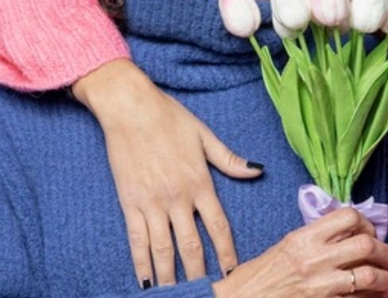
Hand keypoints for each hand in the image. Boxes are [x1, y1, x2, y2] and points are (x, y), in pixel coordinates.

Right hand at [71, 59, 263, 287]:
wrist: (130, 108)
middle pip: (191, 245)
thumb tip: (258, 170)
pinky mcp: (129, 202)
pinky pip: (136, 239)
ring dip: (170, 275)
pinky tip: (145, 279)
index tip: (232, 271)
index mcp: (200, 182)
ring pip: (163, 248)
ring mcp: (152, 202)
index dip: (226, 252)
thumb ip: (230, 159)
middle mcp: (177, 197)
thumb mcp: (205, 135)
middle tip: (205, 292)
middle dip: (199, 272)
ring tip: (176, 294)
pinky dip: (141, 262)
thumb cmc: (169, 118)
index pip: (218, 226)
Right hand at [212, 207, 387, 297]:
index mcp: (304, 238)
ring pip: (370, 276)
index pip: (348, 217)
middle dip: (385, 251)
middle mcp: (315, 259)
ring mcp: (322, 286)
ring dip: (385, 279)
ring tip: (387, 281)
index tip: (370, 231)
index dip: (367, 223)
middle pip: (366, 244)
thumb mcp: (285, 247)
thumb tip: (344, 235)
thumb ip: (314, 239)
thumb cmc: (257, 278)